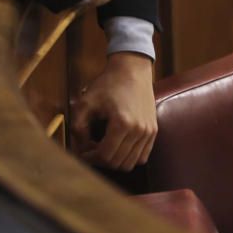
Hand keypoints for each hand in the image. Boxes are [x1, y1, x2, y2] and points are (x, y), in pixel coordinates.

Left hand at [69, 53, 156, 170]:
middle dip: (101, 161)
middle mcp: (139, 130)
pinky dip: (128, 157)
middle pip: (118, 163)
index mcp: (122, 123)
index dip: (90, 158)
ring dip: (115, 161)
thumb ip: (78, 128)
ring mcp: (149, 132)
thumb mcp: (85, 102)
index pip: (105, 156)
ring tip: (104, 148)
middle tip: (91, 150)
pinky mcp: (153, 131)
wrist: (132, 69)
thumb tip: (80, 149)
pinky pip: (142, 157)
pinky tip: (118, 146)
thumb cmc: (108, 84)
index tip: (82, 151)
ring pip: (131, 163)